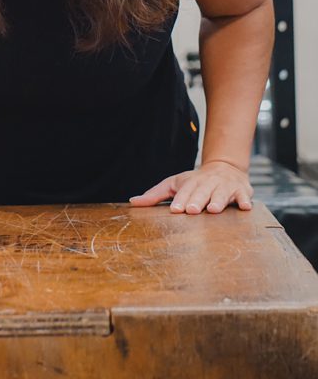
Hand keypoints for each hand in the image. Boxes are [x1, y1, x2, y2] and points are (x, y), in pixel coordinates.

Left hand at [128, 160, 253, 214]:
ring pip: (222, 193)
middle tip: (192, 211)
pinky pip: (244, 196)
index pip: (184, 191)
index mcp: (191, 182)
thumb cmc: (194, 182)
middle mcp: (208, 183)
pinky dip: (245, 201)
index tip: (176, 209)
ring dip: (218, 201)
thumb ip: (155, 194)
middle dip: (197, 200)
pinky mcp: (241, 191)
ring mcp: (225, 186)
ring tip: (213, 210)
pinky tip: (245, 207)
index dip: (180, 200)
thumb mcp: (174, 184)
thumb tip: (132, 201)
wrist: (224, 167)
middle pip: (202, 191)